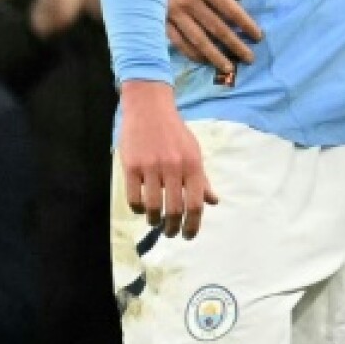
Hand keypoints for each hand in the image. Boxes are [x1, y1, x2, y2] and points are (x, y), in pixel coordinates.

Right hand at [119, 81, 217, 237]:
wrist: (149, 107)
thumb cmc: (174, 132)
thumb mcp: (193, 152)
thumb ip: (202, 179)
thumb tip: (213, 202)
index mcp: (192, 165)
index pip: (195, 205)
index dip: (193, 225)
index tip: (188, 236)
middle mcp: (173, 167)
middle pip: (174, 210)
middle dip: (173, 228)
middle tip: (171, 233)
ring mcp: (151, 167)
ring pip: (153, 207)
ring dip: (155, 221)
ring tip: (155, 222)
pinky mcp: (131, 166)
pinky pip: (134, 198)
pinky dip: (139, 209)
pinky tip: (142, 209)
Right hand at [167, 0, 263, 73]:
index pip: (229, 9)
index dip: (245, 24)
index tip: (257, 36)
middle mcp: (187, 0)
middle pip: (216, 28)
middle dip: (235, 45)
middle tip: (249, 58)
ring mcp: (171, 12)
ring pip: (198, 40)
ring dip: (215, 56)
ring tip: (229, 67)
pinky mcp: (159, 19)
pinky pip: (177, 41)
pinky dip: (191, 53)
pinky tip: (203, 60)